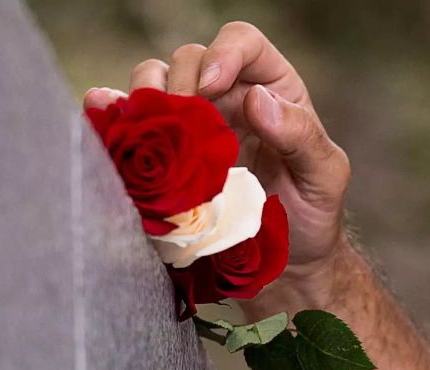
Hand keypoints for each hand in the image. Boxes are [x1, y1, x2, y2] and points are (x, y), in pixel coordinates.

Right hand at [85, 21, 350, 277]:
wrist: (283, 266)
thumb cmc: (310, 215)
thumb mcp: (324, 175)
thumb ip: (300, 135)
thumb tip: (255, 99)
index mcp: (271, 89)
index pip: (242, 43)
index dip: (223, 54)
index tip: (210, 88)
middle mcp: (226, 98)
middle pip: (189, 58)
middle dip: (180, 82)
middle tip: (180, 121)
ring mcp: (190, 126)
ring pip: (153, 82)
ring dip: (145, 98)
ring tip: (148, 128)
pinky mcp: (162, 157)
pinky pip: (130, 126)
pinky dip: (111, 118)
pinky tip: (105, 125)